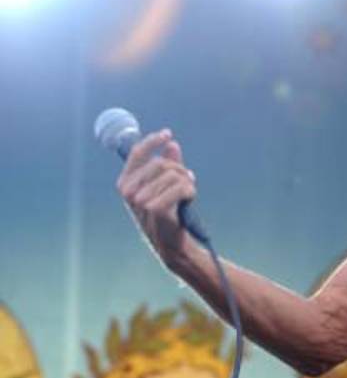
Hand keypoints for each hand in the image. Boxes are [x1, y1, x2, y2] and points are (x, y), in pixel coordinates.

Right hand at [116, 129, 197, 260]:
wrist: (172, 244)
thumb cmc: (168, 215)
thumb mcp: (165, 187)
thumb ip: (168, 165)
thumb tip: (172, 144)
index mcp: (125, 183)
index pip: (137, 153)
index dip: (153, 141)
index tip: (168, 133)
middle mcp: (128, 190)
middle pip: (161, 163)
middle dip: (179, 170)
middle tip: (187, 183)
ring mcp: (139, 200)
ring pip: (173, 174)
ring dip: (187, 183)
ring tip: (187, 197)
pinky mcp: (155, 208)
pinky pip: (181, 186)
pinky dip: (190, 192)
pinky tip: (189, 201)